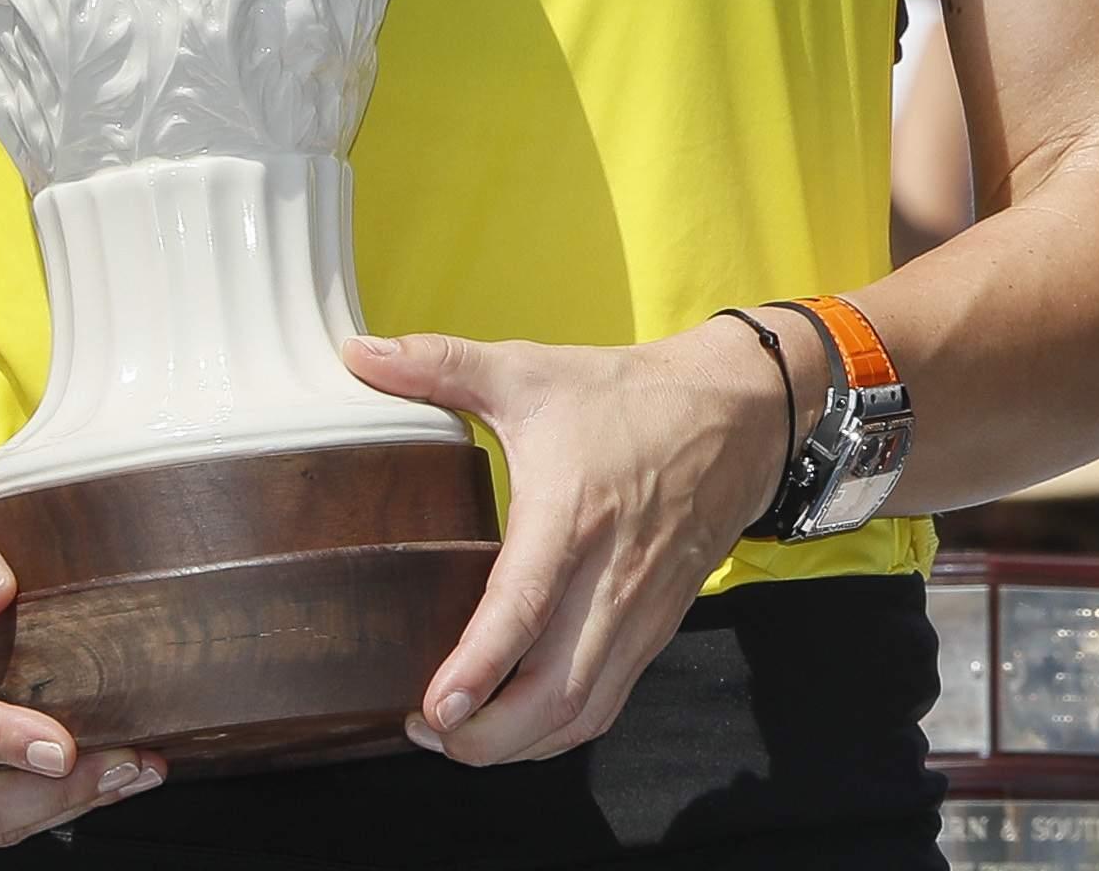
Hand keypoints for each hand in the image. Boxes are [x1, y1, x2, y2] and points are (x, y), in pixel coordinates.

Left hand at [337, 325, 792, 765]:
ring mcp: (640, 610)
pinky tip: (514, 723)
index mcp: (573, 513)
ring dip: (519, 744)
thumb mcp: (532, 371)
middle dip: (487, 737)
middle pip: (555, 693)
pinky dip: (557, 730)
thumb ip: (440, 366)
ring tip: (457, 735)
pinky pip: (606, 702)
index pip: (526, 606)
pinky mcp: (657, 626)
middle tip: (425, 730)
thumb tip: (355, 354)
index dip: (479, 668)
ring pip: (582, 712)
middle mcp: (611, 576)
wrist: (742, 411)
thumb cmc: (630, 397)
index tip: (435, 708)